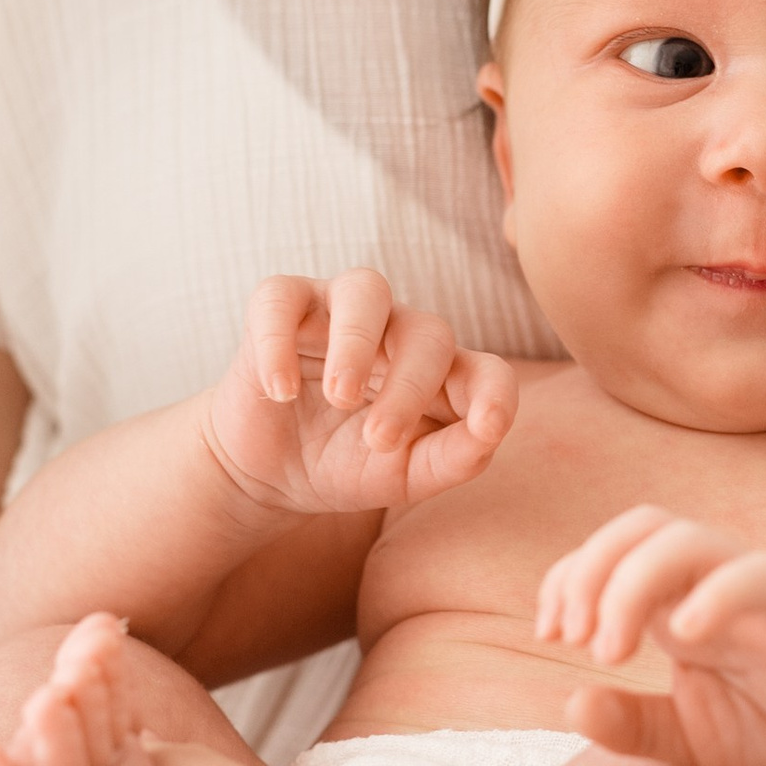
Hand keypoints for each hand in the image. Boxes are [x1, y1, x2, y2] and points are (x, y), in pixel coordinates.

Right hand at [205, 271, 516, 520]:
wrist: (271, 473)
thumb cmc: (348, 465)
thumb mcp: (402, 476)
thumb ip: (452, 459)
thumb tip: (489, 434)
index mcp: (441, 375)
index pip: (485, 370)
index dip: (495, 393)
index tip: (488, 428)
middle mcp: (399, 331)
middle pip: (428, 332)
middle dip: (410, 387)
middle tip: (379, 440)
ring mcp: (341, 310)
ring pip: (366, 290)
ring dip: (357, 342)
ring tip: (340, 397)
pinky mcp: (282, 306)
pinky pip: (283, 298)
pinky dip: (281, 340)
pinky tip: (281, 391)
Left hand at [542, 509, 765, 765]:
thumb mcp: (688, 742)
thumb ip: (631, 726)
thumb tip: (569, 706)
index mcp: (685, 601)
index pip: (614, 549)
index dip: (568, 576)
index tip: (551, 633)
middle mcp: (719, 584)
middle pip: (643, 525)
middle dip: (589, 569)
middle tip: (571, 638)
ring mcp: (764, 594)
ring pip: (691, 540)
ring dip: (632, 583)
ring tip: (609, 650)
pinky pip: (762, 577)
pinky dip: (716, 594)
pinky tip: (683, 637)